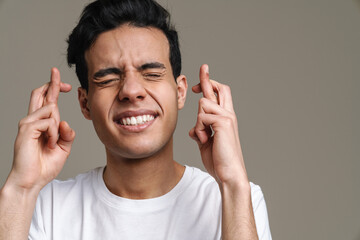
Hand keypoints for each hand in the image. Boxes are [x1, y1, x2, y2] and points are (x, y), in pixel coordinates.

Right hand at [8, 68, 74, 190]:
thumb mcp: (63, 148)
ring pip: (50, 108)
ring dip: (58, 127)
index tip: (65, 82)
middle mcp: (32, 120)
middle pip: (40, 93)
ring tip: (52, 143)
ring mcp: (27, 123)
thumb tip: (65, 122)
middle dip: (52, 82)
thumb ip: (67, 134)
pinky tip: (49, 145)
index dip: (54, 88)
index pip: (47, 100)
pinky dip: (54, 134)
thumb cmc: (45, 165)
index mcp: (42, 124)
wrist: (32, 181)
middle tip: (57, 71)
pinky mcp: (26, 129)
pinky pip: (49, 122)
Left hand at [189, 64, 248, 185]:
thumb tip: (193, 130)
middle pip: (220, 88)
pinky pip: (201, 117)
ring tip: (203, 138)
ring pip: (203, 104)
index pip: (220, 96)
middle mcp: (228, 115)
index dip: (211, 84)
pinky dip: (199, 130)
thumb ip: (201, 133)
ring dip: (198, 122)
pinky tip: (204, 141)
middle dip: (208, 78)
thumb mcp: (206, 144)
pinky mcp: (223, 123)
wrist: (229, 174)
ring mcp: (227, 117)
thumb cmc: (219, 161)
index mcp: (225, 119)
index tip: (201, 79)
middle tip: (203, 67)